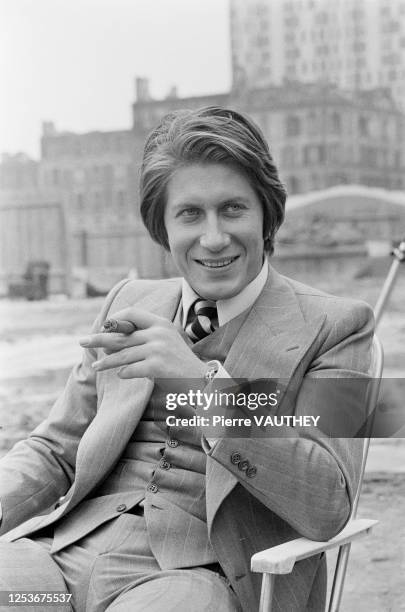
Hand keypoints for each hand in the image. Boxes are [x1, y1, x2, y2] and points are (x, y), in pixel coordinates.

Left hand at [79, 307, 206, 379]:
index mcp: (161, 323)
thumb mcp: (166, 342)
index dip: (115, 320)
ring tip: (96, 366)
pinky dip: (124, 373)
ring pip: (123, 354)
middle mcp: (159, 332)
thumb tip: (110, 343)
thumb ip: (144, 338)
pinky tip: (121, 374)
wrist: (202, 380)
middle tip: (83, 341)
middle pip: (122, 335)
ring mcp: (158, 348)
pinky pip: (131, 369)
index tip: (104, 328)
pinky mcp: (157, 365)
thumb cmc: (180, 363)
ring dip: (107, 362)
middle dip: (100, 339)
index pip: (132, 313)